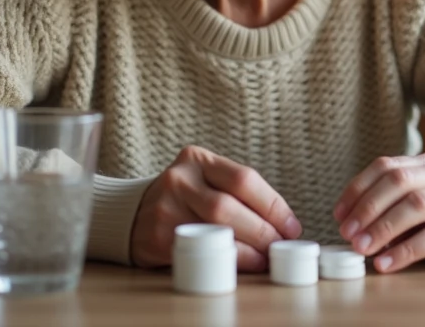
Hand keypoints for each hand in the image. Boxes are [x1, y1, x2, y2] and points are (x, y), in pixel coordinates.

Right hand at [131, 145, 301, 271]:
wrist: (132, 214)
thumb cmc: (183, 198)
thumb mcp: (204, 180)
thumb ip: (237, 192)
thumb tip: (284, 224)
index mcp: (196, 159)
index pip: (243, 178)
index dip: (273, 205)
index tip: (291, 226)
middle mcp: (179, 179)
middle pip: (230, 205)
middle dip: (263, 230)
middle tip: (281, 246)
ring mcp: (166, 207)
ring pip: (216, 229)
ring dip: (249, 248)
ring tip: (266, 257)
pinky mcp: (159, 236)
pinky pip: (201, 250)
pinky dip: (228, 260)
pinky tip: (243, 265)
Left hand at [333, 154, 424, 273]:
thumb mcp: (414, 200)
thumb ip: (387, 204)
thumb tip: (349, 224)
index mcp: (424, 162)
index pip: (384, 166)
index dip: (357, 189)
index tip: (338, 215)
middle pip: (399, 182)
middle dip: (368, 208)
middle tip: (347, 233)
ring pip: (416, 205)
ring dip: (384, 227)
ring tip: (363, 248)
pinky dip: (406, 250)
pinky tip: (387, 263)